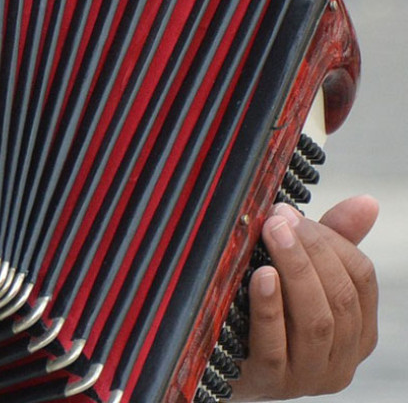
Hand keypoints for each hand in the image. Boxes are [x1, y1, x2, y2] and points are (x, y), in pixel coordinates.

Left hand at [231, 195, 378, 399]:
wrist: (214, 363)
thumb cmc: (263, 312)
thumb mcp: (297, 277)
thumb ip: (332, 241)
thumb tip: (368, 201)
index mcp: (358, 332)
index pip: (361, 279)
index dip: (331, 241)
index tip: (293, 213)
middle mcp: (341, 359)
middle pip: (340, 298)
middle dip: (311, 250)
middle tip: (279, 218)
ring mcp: (307, 376)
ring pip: (316, 321)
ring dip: (295, 271)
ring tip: (273, 235)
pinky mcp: (270, 382)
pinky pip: (274, 344)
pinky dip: (269, 307)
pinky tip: (260, 277)